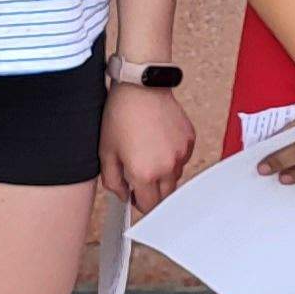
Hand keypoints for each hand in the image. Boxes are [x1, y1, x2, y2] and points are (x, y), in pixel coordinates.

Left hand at [99, 82, 194, 211]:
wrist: (140, 88)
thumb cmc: (121, 115)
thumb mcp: (106, 152)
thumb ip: (112, 181)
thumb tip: (123, 194)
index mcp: (145, 174)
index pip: (149, 206)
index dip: (139, 203)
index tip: (135, 197)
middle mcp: (167, 167)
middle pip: (165, 196)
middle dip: (152, 191)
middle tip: (139, 175)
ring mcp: (181, 154)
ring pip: (175, 177)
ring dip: (163, 174)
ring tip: (148, 153)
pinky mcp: (189, 141)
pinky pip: (182, 159)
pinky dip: (172, 157)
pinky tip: (159, 142)